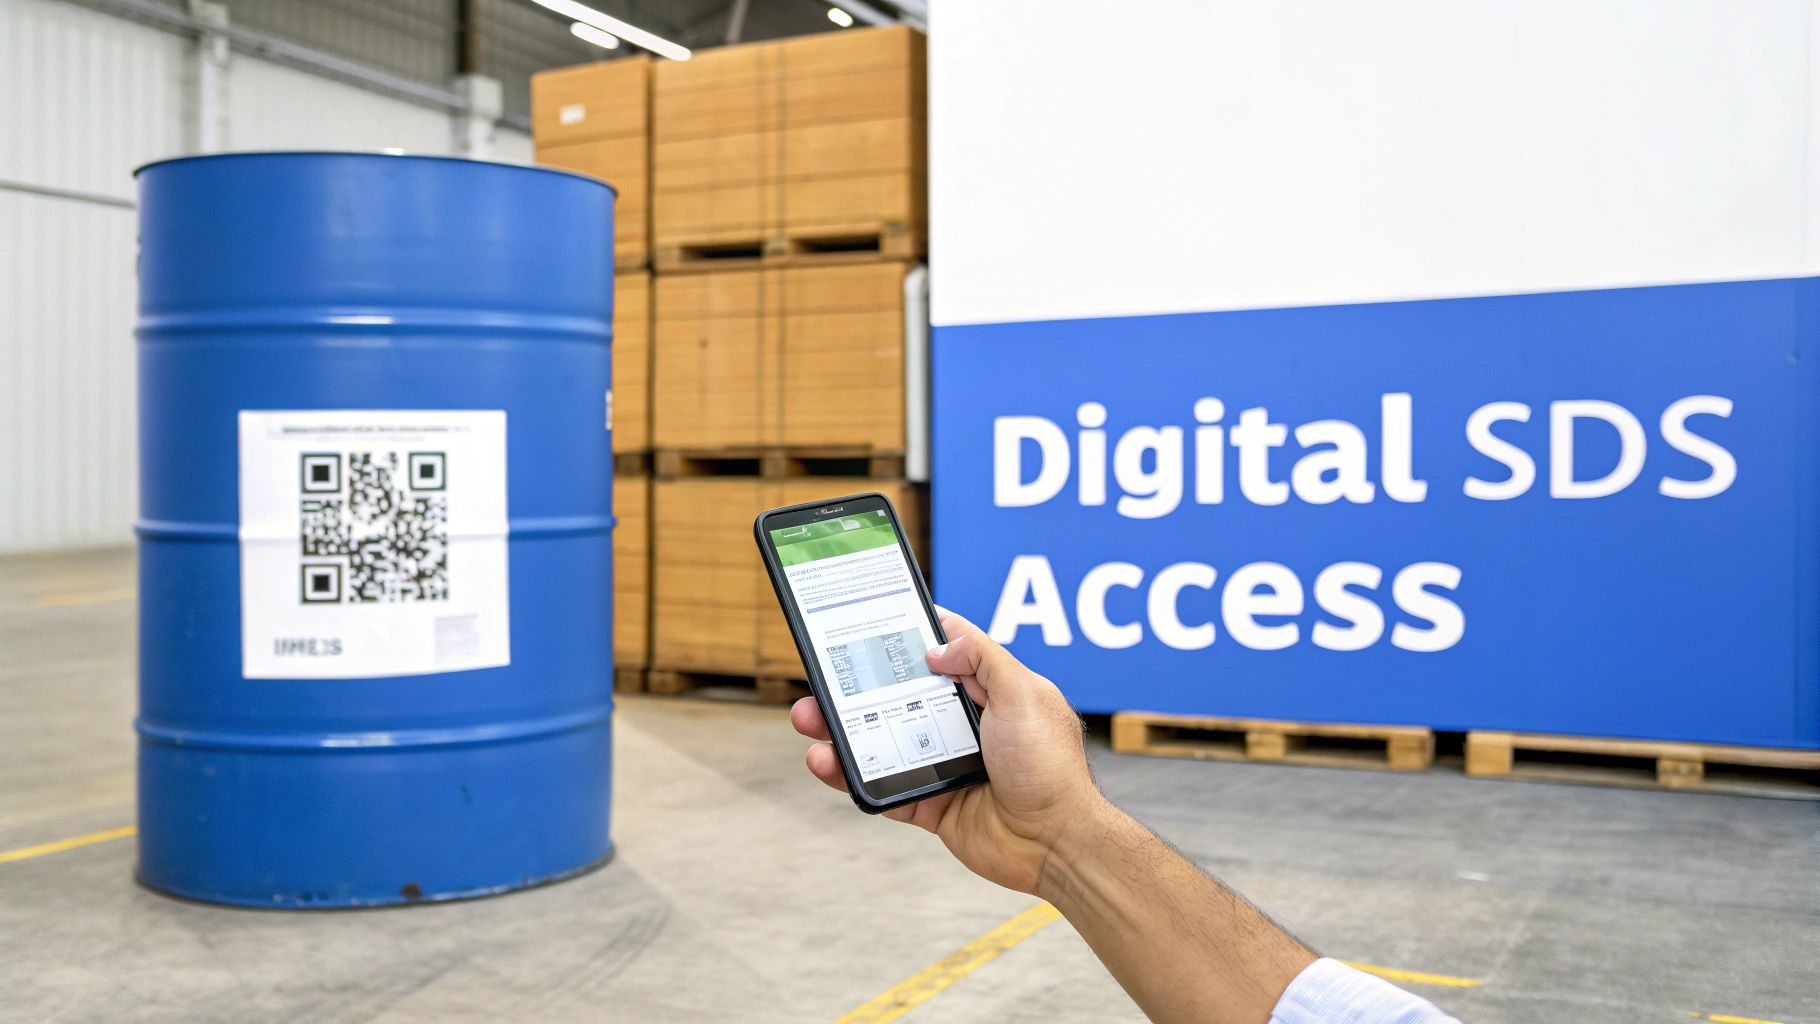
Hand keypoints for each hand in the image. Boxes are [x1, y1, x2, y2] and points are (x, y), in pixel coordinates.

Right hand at [790, 611, 1106, 893]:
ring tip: (809, 719)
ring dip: (842, 730)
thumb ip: (984, 658)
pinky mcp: (931, 803)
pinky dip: (851, 776)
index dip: (908, 637)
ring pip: (882, 740)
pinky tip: (826, 763)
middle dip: (857, 686)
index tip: (870, 621)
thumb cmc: (1050, 768)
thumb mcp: (1024, 695)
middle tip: (821, 676)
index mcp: (990, 692)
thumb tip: (937, 645)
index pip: (943, 653)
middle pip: (899, 696)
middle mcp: (964, 725)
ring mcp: (945, 763)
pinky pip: (882, 787)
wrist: (1055, 842)